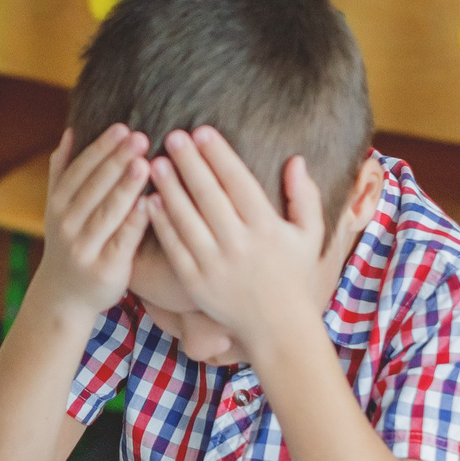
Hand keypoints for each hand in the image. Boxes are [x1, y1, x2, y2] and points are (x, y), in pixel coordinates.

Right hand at [26, 125, 151, 319]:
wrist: (64, 296)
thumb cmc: (70, 242)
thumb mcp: (58, 208)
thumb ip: (63, 170)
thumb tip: (71, 130)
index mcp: (58, 204)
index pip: (80, 170)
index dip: (101, 149)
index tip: (122, 128)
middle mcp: (67, 224)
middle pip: (94, 187)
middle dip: (116, 161)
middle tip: (139, 137)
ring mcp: (84, 247)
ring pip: (107, 212)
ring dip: (125, 187)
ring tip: (145, 163)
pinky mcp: (105, 269)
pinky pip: (122, 241)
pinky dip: (135, 222)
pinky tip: (151, 203)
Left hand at [144, 128, 334, 362]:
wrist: (278, 328)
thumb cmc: (295, 276)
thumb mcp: (310, 236)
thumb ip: (305, 197)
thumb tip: (296, 160)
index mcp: (267, 228)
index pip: (239, 182)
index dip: (219, 155)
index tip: (202, 132)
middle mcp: (240, 244)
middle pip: (208, 195)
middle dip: (189, 163)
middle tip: (173, 137)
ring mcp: (215, 265)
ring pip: (186, 219)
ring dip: (169, 189)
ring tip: (155, 163)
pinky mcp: (196, 282)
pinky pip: (174, 248)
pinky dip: (161, 224)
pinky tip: (149, 202)